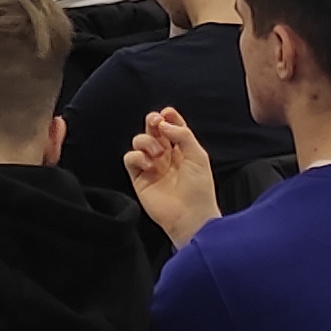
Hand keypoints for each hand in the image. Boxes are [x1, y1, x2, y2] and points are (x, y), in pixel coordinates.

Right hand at [124, 110, 220, 249]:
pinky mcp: (139, 178)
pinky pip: (130, 158)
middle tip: (156, 122)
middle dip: (153, 121)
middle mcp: (166, 157)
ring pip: (139, 141)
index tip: (167, 113)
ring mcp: (152, 167)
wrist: (190, 216)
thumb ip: (183, 135)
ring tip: (159, 154)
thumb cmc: (199, 190)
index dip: (168, 117)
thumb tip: (164, 123)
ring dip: (147, 141)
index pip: (172, 127)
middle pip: (153, 130)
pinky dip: (137, 156)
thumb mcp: (198, 156)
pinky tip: (149, 165)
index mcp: (183, 150)